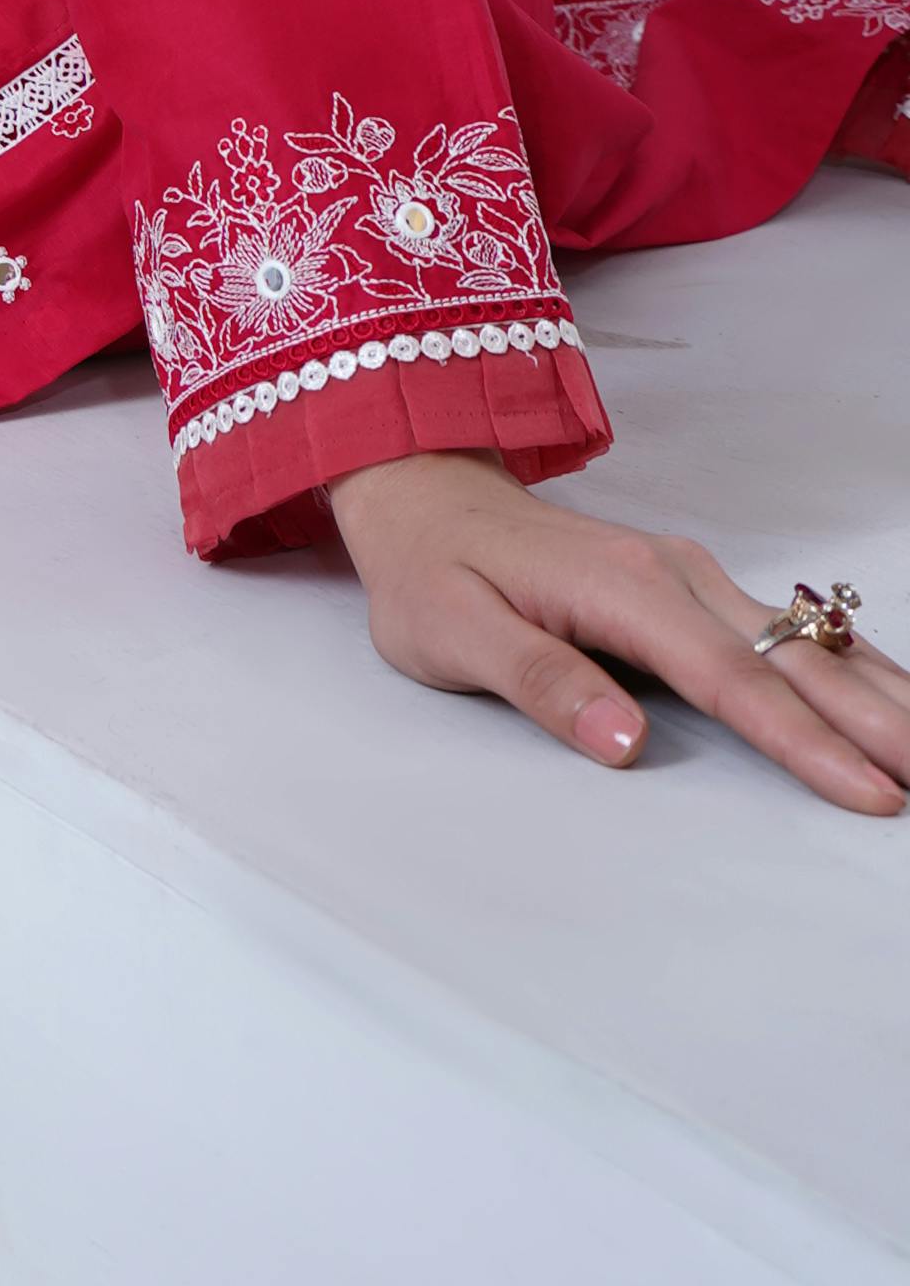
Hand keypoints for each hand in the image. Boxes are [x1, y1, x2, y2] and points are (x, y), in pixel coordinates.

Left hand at [328, 453, 909, 814]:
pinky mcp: (692, 589)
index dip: (805, 744)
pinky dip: (847, 670)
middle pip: (794, 660)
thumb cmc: (431, 568)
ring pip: (806, 644)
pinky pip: (786, 635)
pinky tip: (887, 701)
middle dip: (877, 723)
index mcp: (624, 589)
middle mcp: (675, 575)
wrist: (421, 491)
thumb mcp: (452, 632)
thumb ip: (542, 684)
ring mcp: (690, 577)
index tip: (870, 794)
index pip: (733, 681)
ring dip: (878, 695)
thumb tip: (626, 742)